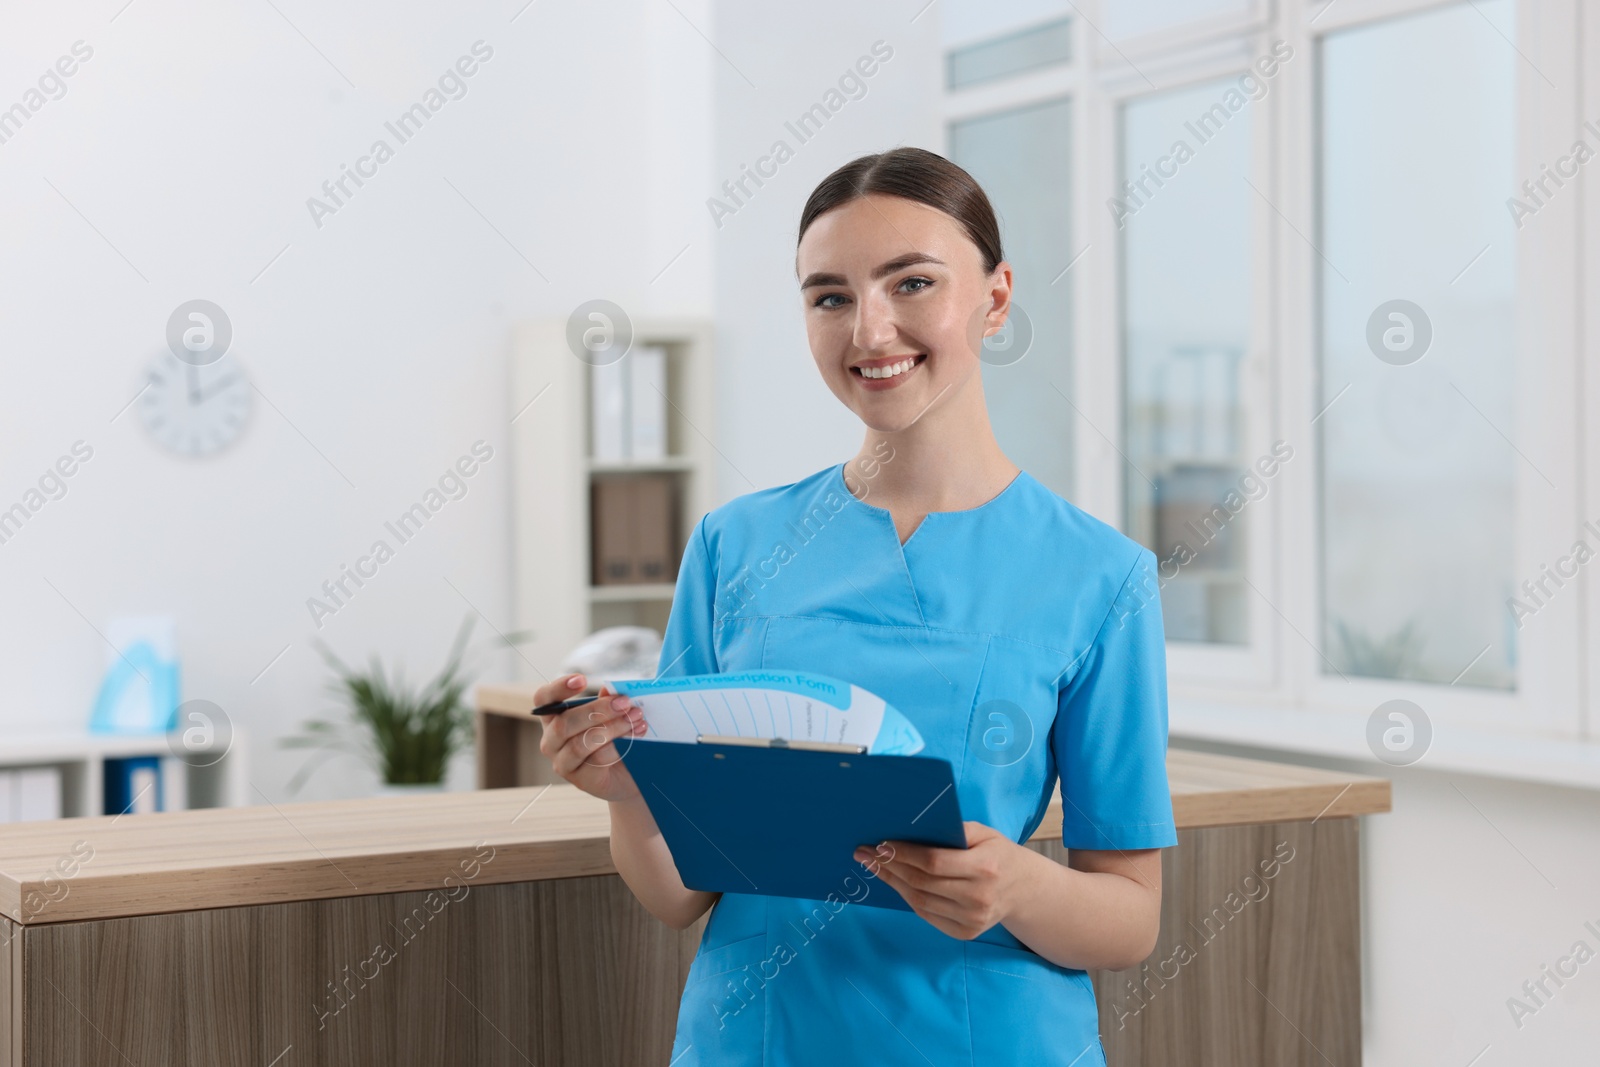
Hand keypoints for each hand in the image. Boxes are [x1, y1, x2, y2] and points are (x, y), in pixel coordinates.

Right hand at [534, 673, 647, 802]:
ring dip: (612, 728)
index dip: (558, 687)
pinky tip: (636, 735)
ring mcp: (563, 762)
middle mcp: (552, 740)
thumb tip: (609, 689)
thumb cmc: (615, 740)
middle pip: (564, 722)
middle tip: (624, 702)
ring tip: (636, 719)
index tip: (582, 679)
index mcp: (554, 718)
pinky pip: (596, 760)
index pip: (544, 699)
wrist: (628, 775)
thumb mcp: (612, 716)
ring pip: (581, 743)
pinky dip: (618, 746)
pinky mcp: (579, 779)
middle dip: (597, 710)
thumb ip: (608, 702)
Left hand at [854, 821, 1022, 939]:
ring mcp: (972, 920)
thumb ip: (952, 830)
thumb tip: (911, 827)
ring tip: (874, 867)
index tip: (880, 844)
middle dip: (889, 867)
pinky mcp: (966, 933)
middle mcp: (978, 898)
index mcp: (985, 868)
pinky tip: (895, 883)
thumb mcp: (983, 833)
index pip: (933, 862)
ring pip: (920, 902)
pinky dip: (907, 898)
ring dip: (893, 883)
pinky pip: (927, 915)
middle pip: (922, 883)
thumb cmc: (997, 853)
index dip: (903, 854)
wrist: (1023, 889)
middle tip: (865, 853)